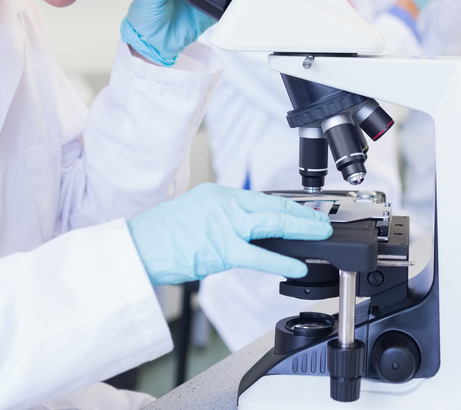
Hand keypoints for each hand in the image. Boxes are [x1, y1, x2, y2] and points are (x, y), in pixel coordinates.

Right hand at [126, 183, 332, 285]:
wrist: (137, 248)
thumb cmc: (161, 237)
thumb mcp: (195, 214)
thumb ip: (222, 219)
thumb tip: (248, 232)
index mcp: (218, 194)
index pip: (262, 198)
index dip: (288, 205)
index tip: (305, 210)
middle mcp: (224, 204)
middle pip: (274, 207)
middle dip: (303, 215)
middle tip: (323, 220)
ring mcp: (224, 225)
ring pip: (273, 224)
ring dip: (301, 230)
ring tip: (321, 235)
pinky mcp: (222, 249)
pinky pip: (259, 255)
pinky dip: (282, 260)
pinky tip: (298, 265)